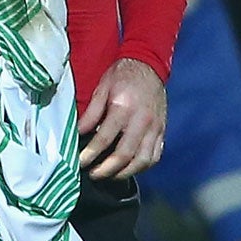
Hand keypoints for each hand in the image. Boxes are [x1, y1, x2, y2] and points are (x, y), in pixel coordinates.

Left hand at [78, 56, 167, 178]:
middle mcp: (142, 121)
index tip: (80, 163)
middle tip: (93, 174)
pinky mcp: (162, 131)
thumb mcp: (102, 88)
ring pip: (142, 161)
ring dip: (125, 173)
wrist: (149, 65)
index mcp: (124, 108)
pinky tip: (128, 168)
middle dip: (106, 170)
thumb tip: (78, 134)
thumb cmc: (123, 76)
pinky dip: (142, 167)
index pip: (104, 139)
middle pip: (124, 155)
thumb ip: (91, 113)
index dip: (90, 154)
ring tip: (109, 175)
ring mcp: (155, 128)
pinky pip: (154, 156)